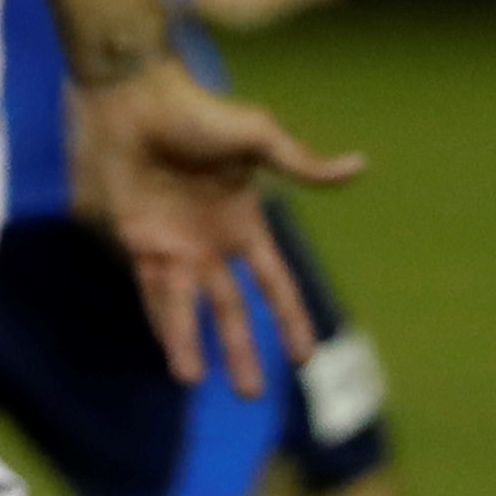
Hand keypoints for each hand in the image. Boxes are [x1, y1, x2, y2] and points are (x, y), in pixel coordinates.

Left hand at [67, 61, 364, 397]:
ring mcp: (174, 245)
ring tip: (194, 383)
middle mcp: (210, 243)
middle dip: (243, 351)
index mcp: (244, 222)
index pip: (274, 284)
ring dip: (191, 346)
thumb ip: (302, 163)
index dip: (290, 319)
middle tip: (252, 396)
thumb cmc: (196, 112)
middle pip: (232, 310)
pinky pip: (150, 292)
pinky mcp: (139, 240)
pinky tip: (167, 353)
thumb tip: (360, 165)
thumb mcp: (257, 137)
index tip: (306, 358)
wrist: (135, 99)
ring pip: (187, 310)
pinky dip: (159, 323)